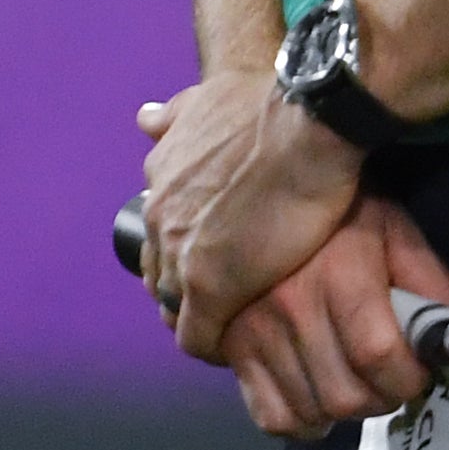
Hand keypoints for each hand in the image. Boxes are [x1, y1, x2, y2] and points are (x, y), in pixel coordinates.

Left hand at [134, 62, 364, 365]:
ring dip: (198, 318)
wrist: (302, 122)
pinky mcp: (211, 285)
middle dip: (183, 288)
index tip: (206, 264)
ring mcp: (182, 253)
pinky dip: (213, 346)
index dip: (181, 252)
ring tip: (229, 329)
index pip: (159, 231)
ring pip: (173, 304)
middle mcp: (161, 215)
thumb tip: (146, 118)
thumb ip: (174, 114)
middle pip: (159, 270)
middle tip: (218, 303)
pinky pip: (196, 335)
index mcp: (163, 178)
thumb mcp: (204, 98)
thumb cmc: (269, 104)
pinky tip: (236, 351)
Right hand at [202, 198, 448, 438]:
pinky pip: (267, 414)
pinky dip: (296, 419)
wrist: (259, 177)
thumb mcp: (395, 227)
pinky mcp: (228, 344)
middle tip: (388, 381)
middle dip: (381, 399)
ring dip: (342, 410)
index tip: (418, 372)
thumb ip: (430, 282)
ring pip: (309, 411)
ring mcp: (251, 328)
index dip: (410, 380)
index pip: (380, 358)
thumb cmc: (339, 204)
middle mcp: (290, 307)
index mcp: (339, 275)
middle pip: (345, 397)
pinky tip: (313, 396)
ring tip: (353, 385)